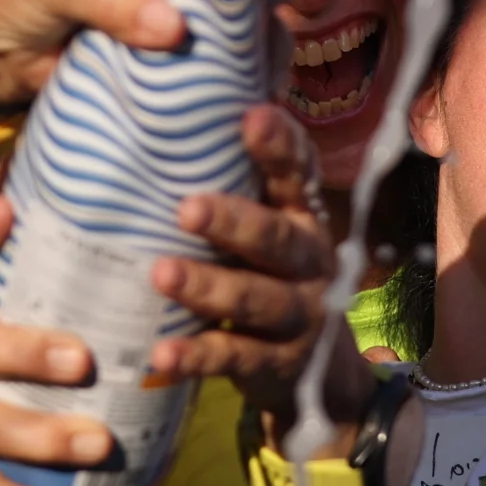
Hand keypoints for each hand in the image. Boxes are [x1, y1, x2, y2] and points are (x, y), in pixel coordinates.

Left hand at [156, 103, 336, 426]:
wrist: (324, 373)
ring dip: (207, 287)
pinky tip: (161, 356)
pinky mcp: (278, 364)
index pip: (296, 174)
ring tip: (161, 274)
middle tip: (187, 208)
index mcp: (303, 216)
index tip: (253, 117)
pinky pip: (234, 358)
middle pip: (275, 240)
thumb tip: (184, 112)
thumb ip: (242, 184)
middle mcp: (310, 261)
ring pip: (254, 299)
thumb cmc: (273, 274)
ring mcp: (299, 316)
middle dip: (233, 222)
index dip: (280, 146)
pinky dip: (196, 357)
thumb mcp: (272, 228)